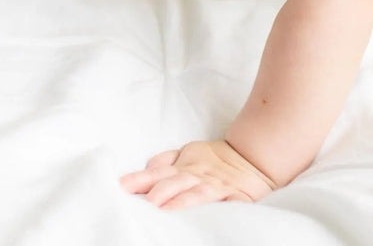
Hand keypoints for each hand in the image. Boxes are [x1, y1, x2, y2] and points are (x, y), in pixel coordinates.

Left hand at [119, 140, 276, 208]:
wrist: (252, 158)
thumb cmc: (214, 160)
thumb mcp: (187, 153)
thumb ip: (165, 161)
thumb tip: (144, 169)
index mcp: (182, 165)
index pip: (155, 173)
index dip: (138, 179)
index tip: (120, 187)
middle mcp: (196, 175)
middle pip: (172, 182)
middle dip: (156, 193)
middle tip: (139, 204)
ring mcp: (215, 186)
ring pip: (194, 194)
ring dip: (178, 202)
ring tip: (162, 211)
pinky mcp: (234, 198)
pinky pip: (224, 204)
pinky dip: (215, 211)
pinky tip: (204, 219)